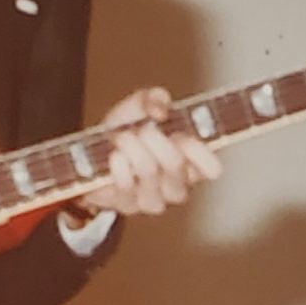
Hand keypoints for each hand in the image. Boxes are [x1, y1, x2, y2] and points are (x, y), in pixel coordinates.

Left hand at [92, 87, 220, 215]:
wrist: (94, 157)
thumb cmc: (129, 132)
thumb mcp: (142, 106)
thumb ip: (155, 98)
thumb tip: (160, 110)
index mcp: (190, 164)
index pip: (212, 169)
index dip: (199, 151)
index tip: (181, 135)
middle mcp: (176, 185)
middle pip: (176, 164)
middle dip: (156, 140)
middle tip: (144, 130)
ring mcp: (153, 199)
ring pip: (149, 171)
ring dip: (133, 147)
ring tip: (123, 137)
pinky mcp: (128, 206)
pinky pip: (126, 184)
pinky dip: (118, 164)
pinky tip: (115, 156)